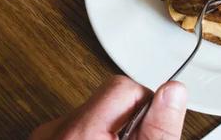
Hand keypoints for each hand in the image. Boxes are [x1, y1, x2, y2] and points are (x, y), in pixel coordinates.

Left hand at [30, 75, 186, 139]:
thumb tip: (174, 92)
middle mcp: (56, 130)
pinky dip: (91, 137)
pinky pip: (75, 129)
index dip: (145, 105)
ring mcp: (46, 136)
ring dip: (110, 131)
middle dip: (128, 120)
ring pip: (93, 115)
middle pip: (108, 99)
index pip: (123, 87)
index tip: (151, 128)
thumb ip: (158, 129)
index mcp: (80, 132)